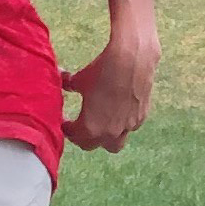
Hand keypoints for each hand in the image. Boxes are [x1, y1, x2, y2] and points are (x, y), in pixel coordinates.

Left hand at [63, 30, 159, 151]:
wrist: (131, 59)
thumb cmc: (101, 70)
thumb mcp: (79, 79)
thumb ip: (69, 85)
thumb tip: (63, 81)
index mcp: (89, 127)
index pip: (73, 136)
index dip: (67, 128)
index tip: (66, 122)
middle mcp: (109, 133)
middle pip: (92, 145)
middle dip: (84, 137)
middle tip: (80, 126)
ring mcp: (128, 127)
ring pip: (114, 143)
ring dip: (106, 136)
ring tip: (101, 123)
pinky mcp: (141, 117)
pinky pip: (129, 128)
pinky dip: (122, 124)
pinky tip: (119, 110)